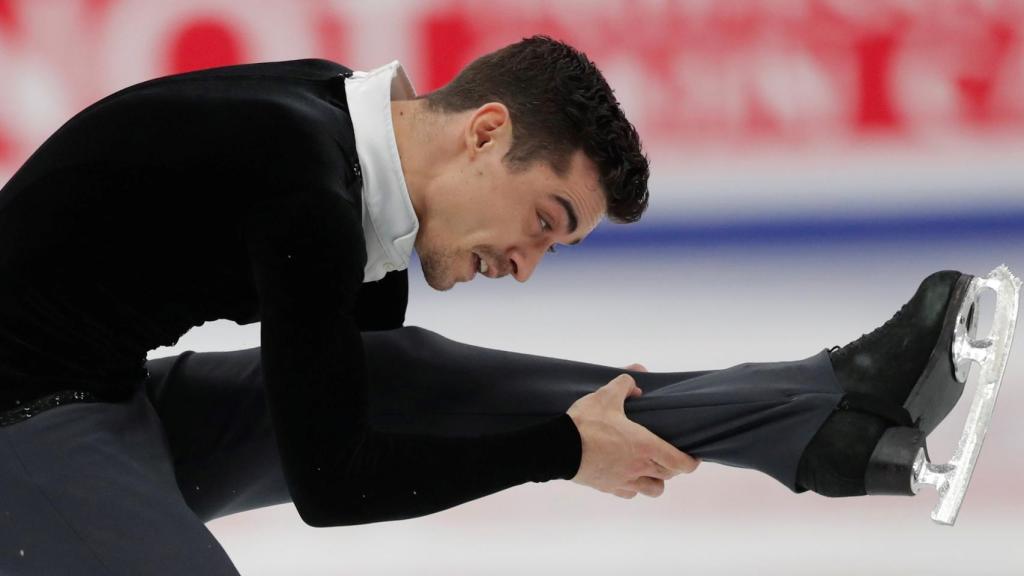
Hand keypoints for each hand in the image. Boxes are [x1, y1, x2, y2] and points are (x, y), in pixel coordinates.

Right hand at [566, 373, 699, 498]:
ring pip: (653, 490)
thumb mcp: (605, 396)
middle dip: (673, 467)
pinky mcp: (608, 487)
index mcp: (645, 446)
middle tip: (669, 456)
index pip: (680, 463)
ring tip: (649, 469)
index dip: (691, 462)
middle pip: (669, 475)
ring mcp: (624, 480)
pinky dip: (633, 487)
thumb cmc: (586, 423)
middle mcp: (639, 467)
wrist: (559, 448)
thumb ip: (624, 384)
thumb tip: (635, 382)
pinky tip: (626, 475)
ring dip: (655, 481)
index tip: (692, 457)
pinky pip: (629, 493)